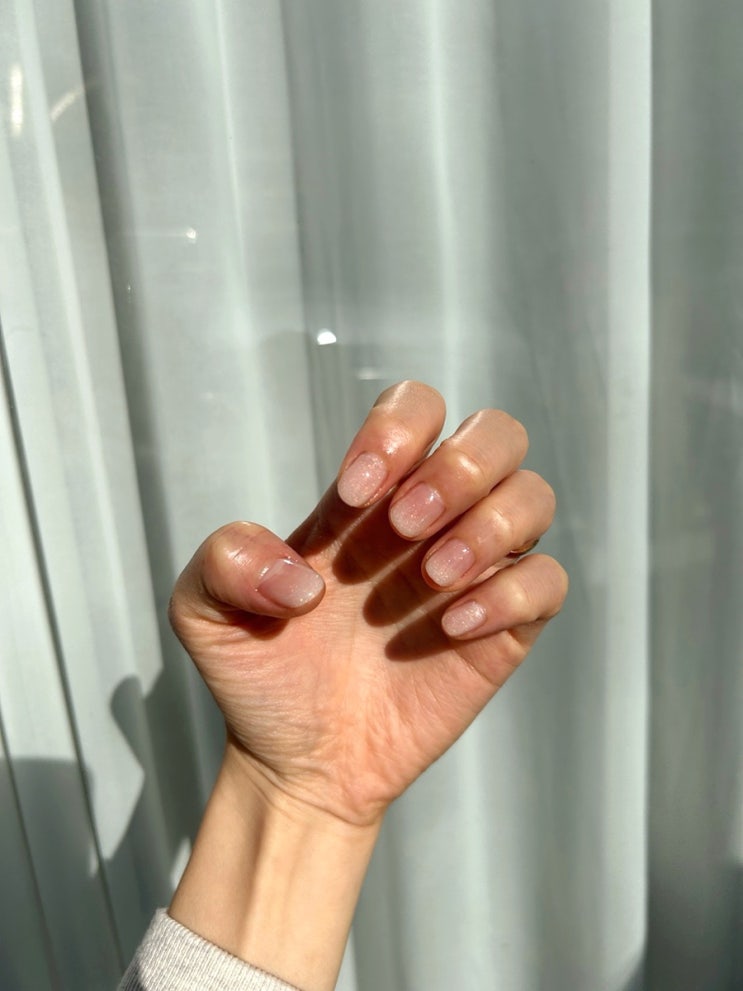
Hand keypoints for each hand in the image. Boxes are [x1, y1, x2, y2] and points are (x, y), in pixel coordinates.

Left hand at [169, 381, 566, 827]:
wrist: (299, 762)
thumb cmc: (263, 675)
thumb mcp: (203, 611)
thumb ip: (223, 561)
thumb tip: (303, 578)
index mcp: (369, 497)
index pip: (416, 407)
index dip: (397, 430)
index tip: (355, 495)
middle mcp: (430, 521)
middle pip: (496, 435)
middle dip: (459, 467)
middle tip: (405, 526)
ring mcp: (472, 571)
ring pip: (534, 497)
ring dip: (490, 524)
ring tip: (433, 576)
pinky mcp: (503, 628)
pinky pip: (547, 582)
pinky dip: (511, 593)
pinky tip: (452, 627)